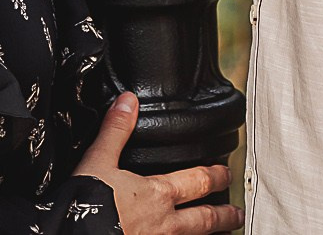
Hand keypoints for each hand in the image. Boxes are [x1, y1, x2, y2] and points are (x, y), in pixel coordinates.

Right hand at [75, 93, 242, 233]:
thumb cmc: (84, 207)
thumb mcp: (97, 162)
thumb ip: (115, 131)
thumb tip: (128, 101)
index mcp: (157, 195)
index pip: (197, 181)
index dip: (215, 175)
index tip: (226, 172)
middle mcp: (164, 225)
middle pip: (205, 219)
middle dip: (224, 214)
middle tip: (237, 213)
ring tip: (223, 233)